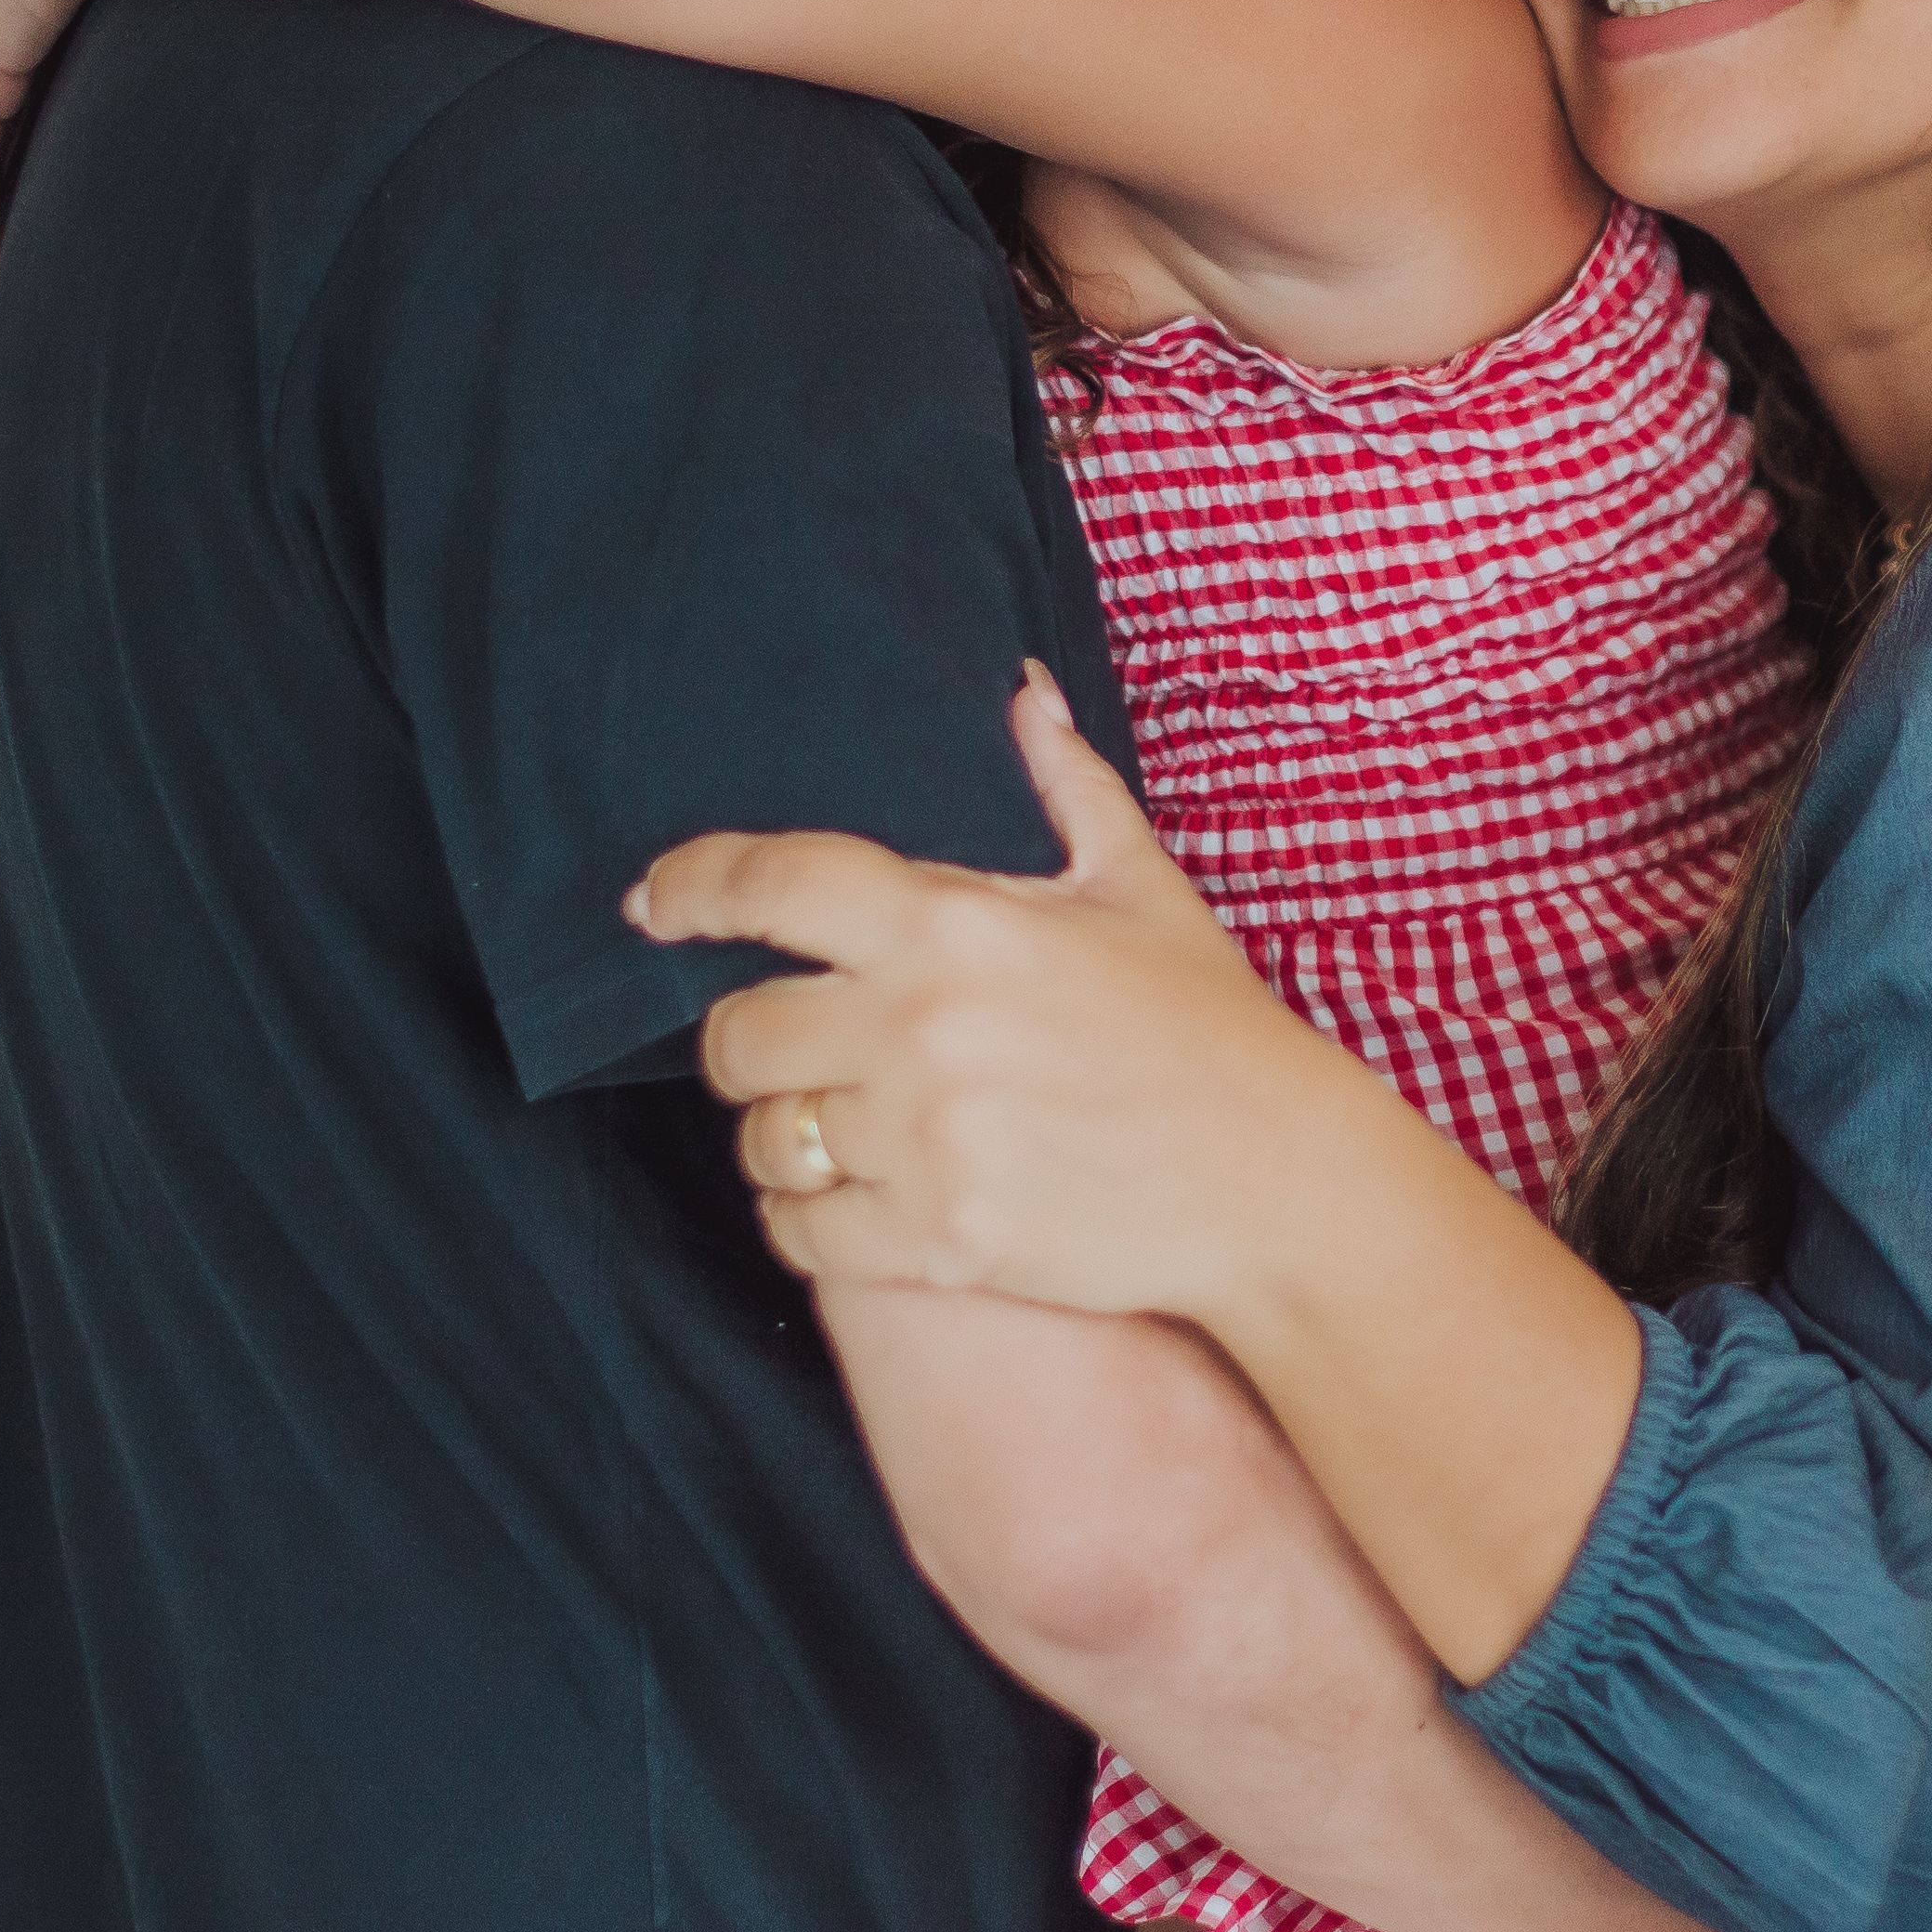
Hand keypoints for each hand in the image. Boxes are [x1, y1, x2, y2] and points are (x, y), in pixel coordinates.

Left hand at [636, 668, 1445, 1321]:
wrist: (1279, 1183)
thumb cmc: (1211, 1030)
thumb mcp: (1143, 890)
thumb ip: (1066, 787)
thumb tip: (1024, 691)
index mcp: (956, 926)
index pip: (775, 884)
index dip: (692, 886)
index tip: (653, 903)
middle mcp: (921, 1028)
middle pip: (736, 1034)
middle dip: (747, 1044)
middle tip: (790, 1051)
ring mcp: (926, 1141)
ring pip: (763, 1140)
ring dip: (781, 1136)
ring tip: (833, 1132)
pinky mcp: (939, 1240)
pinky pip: (800, 1232)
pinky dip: (807, 1220)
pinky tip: (848, 1203)